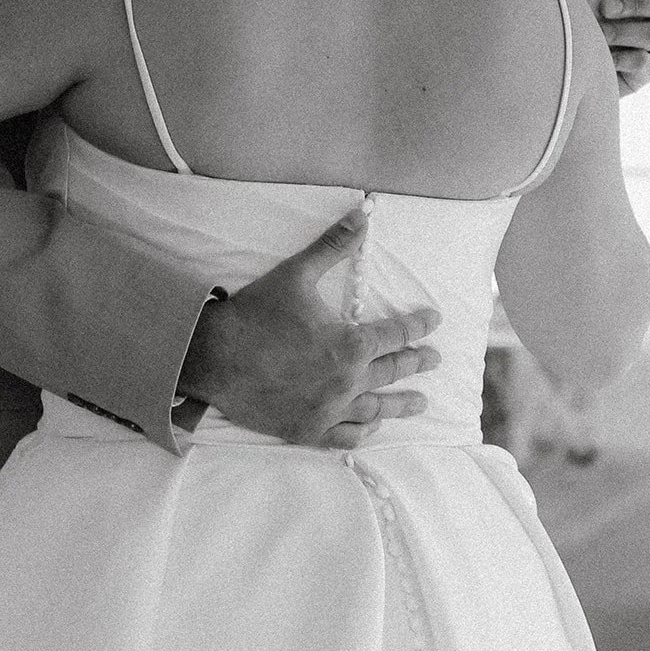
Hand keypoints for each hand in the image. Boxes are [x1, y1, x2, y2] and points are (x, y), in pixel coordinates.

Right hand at [178, 207, 441, 447]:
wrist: (214, 357)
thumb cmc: (256, 312)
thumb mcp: (297, 273)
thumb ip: (334, 244)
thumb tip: (364, 213)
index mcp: (350, 344)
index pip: (396, 334)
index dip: (417, 326)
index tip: (433, 321)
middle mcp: (347, 381)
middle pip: (393, 371)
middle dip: (417, 362)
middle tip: (435, 359)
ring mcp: (328, 410)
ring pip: (376, 409)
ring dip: (402, 404)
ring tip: (422, 402)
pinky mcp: (307, 430)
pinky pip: (346, 437)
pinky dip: (364, 431)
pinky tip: (373, 426)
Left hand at [550, 0, 649, 96]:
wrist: (541, 45)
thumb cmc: (554, 2)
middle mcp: (644, 13)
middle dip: (639, 4)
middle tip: (604, 7)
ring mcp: (642, 43)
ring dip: (624, 31)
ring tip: (596, 32)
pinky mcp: (635, 72)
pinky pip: (647, 66)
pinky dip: (626, 59)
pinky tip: (604, 56)